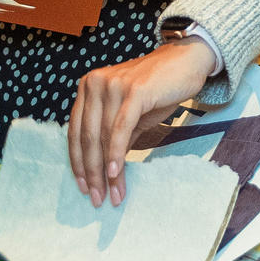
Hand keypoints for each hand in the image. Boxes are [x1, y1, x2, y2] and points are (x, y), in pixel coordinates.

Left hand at [69, 37, 215, 207]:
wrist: (185, 62)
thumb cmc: (156, 89)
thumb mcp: (129, 115)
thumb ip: (113, 137)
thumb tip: (102, 172)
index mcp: (88, 87)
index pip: (75, 130)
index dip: (77, 162)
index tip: (83, 187)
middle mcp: (95, 83)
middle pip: (85, 136)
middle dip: (90, 172)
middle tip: (97, 198)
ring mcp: (113, 85)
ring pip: (102, 136)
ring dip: (105, 171)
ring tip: (113, 194)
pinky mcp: (133, 91)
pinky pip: (120, 128)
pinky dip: (116, 153)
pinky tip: (115, 173)